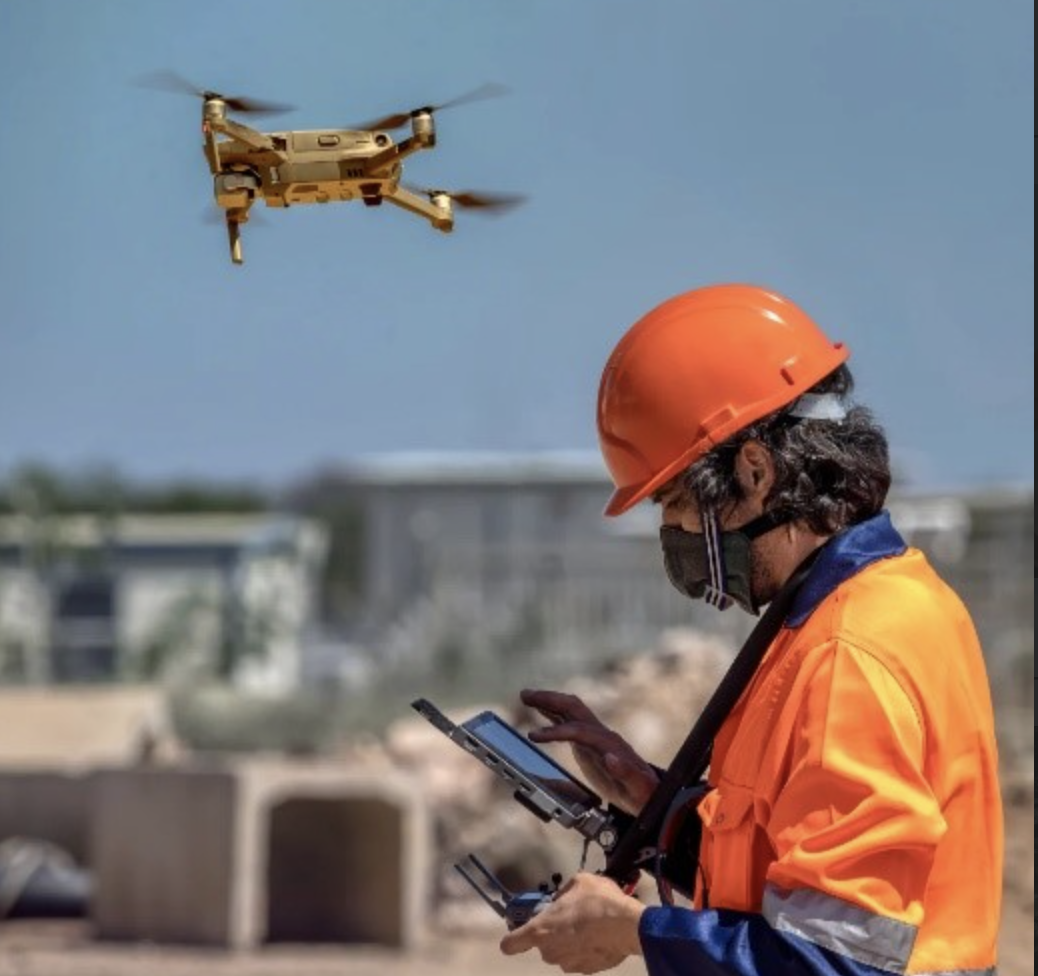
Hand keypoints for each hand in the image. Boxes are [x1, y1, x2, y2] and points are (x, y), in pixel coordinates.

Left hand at [500, 872, 643, 973]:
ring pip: (563, 953)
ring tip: (589, 926)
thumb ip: (564, 893)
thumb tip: (562, 899)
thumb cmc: (597, 901)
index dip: (512, 940)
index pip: (511, 944)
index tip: (518, 935)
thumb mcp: (578, 882)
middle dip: (553, 934)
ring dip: (570, 943)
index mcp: (540, 930)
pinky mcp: (588, 971)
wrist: (628, 926)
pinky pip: (581, 959)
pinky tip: (600, 937)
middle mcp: (550, 952)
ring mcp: (569, 964)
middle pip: (543, 945)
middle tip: (570, 918)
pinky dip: (587, 951)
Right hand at [520, 689, 657, 814]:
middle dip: (549, 699)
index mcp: (610, 744)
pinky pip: (569, 721)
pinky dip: (552, 713)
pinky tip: (541, 711)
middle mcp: (602, 734)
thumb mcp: (639, 787)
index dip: (556, 732)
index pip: (579, 730)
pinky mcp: (590, 742)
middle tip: (525, 695)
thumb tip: (611, 757)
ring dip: (548, 701)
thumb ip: (626, 773)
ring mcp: (595, 735)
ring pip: (570, 710)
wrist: (649, 793)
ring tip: (526, 696)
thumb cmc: (644, 792)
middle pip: (573, 708)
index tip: (534, 736)